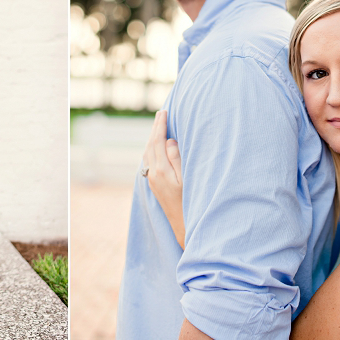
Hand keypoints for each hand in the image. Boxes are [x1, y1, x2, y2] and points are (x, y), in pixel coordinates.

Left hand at [143, 109, 185, 246]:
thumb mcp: (187, 180)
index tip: (164, 112)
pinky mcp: (154, 185)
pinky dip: (153, 149)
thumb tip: (169, 141)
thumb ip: (177, 159)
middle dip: (155, 128)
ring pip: (148, 153)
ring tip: (159, 125)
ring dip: (153, 138)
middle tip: (161, 113)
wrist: (184, 228)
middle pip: (150, 145)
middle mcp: (153, 174)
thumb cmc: (191, 203)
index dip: (160, 125)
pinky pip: (150, 160)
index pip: (157, 141)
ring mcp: (152, 180)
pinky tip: (158, 147)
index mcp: (161, 171)